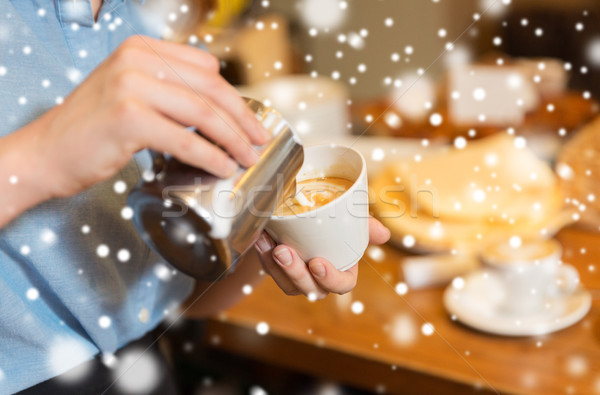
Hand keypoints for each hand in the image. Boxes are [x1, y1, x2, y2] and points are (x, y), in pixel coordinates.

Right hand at [26, 35, 268, 199]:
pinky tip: (222, 167)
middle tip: (259, 140)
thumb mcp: (131, 92)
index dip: (234, 97)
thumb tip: (220, 109)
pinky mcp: (128, 118)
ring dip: (232, 140)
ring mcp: (131, 86)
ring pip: (202, 114)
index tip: (250, 120)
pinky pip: (185, 139)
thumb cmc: (93, 129)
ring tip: (246, 158)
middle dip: (242, 118)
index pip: (206, 68)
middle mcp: (137, 60)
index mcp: (142, 48)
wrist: (45, 152)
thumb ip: (169, 89)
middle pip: (210, 88)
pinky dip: (209, 155)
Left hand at [254, 217, 389, 299]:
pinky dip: (264, 256)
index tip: (317, 262)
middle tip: (284, 252)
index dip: (330, 279)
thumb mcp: (351, 221)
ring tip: (270, 245)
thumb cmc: (334, 224)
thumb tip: (383, 234)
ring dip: (276, 267)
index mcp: (343, 271)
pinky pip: (270, 271)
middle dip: (296, 273)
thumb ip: (366, 226)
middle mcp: (320, 281)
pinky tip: (260, 239)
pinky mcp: (278, 273)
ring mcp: (298, 280)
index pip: (342, 285)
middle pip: (311, 288)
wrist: (304, 220)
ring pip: (287, 284)